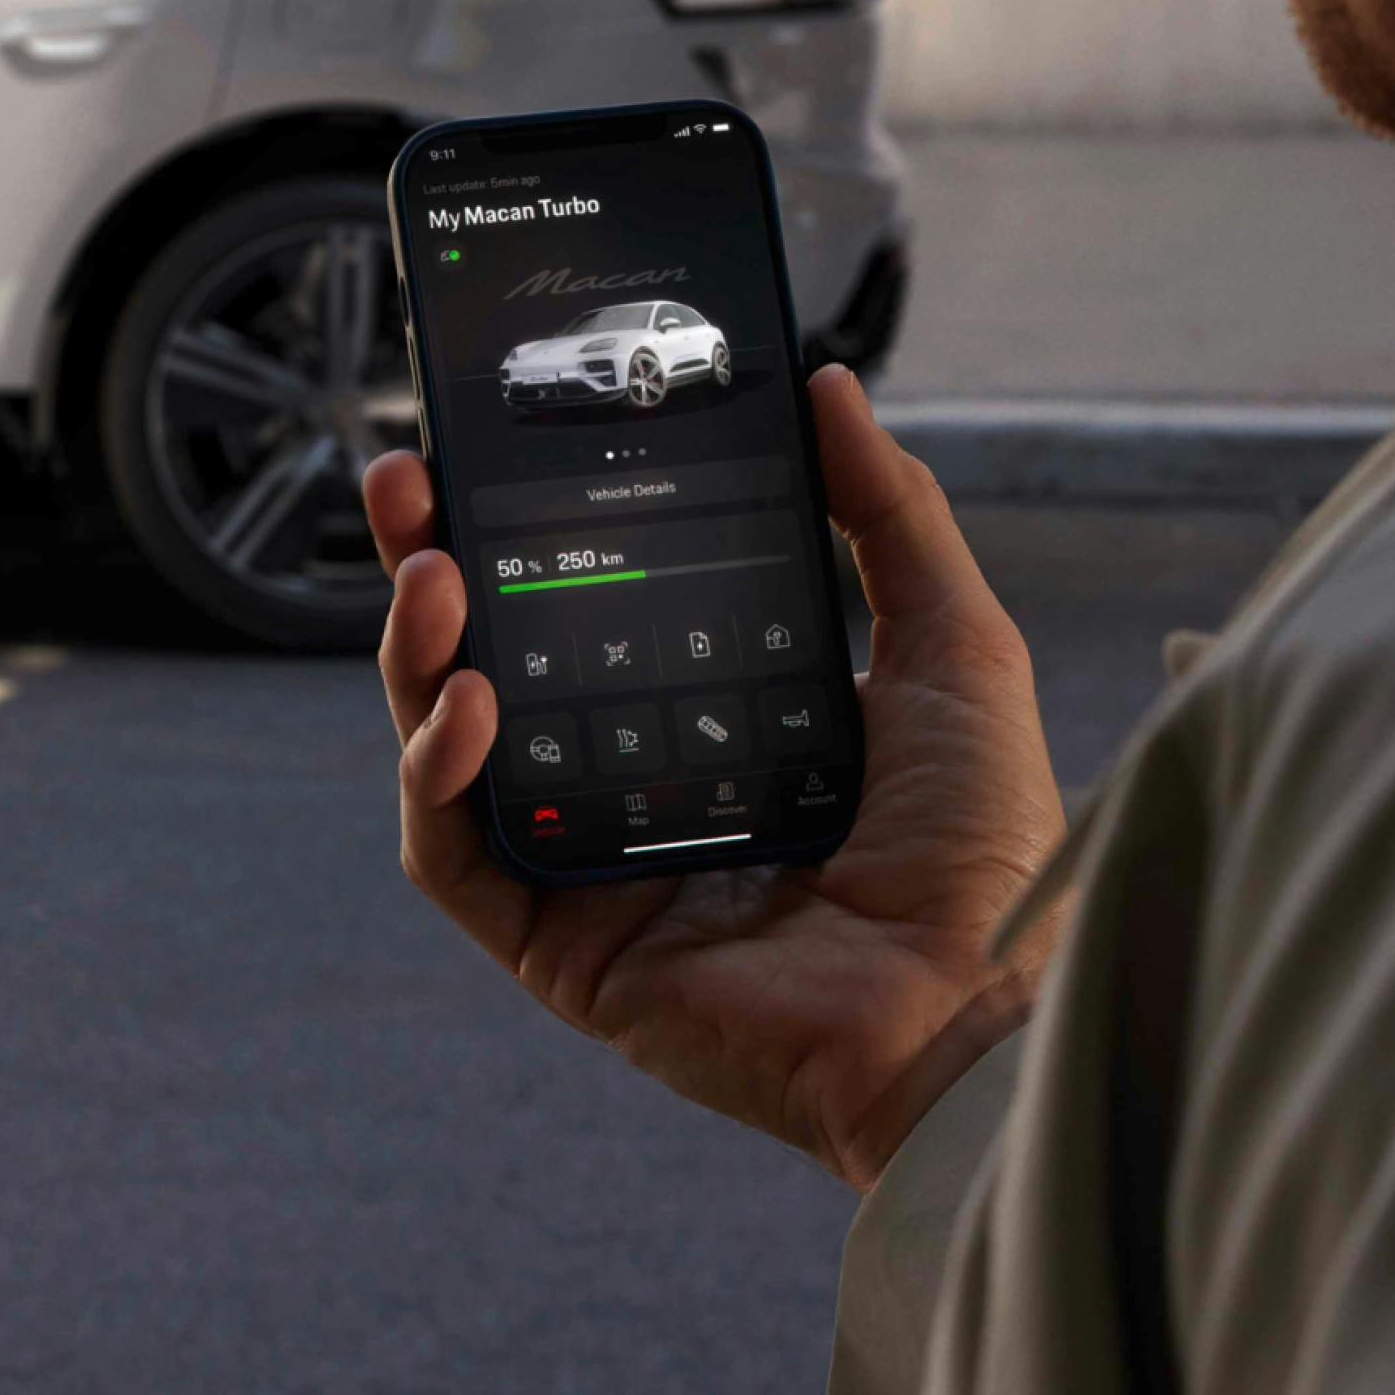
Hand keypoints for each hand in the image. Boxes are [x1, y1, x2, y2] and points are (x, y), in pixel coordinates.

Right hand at [368, 366, 1064, 1188]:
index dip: (530, 523)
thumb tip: (830, 388)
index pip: (590, 603)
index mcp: (719, 715)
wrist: (975, 1005)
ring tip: (435, 574)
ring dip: (420, 656)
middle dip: (434, 567)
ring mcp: (591, 869)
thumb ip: (890, 515)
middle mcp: (641, 786)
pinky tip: (471, 705)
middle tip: (410, 483)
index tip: (495, 438)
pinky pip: (455, 858)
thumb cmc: (984, 848)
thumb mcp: (952, 646)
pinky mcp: (561, 950)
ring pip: (454, 751)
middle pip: (496, 662)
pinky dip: (440, 777)